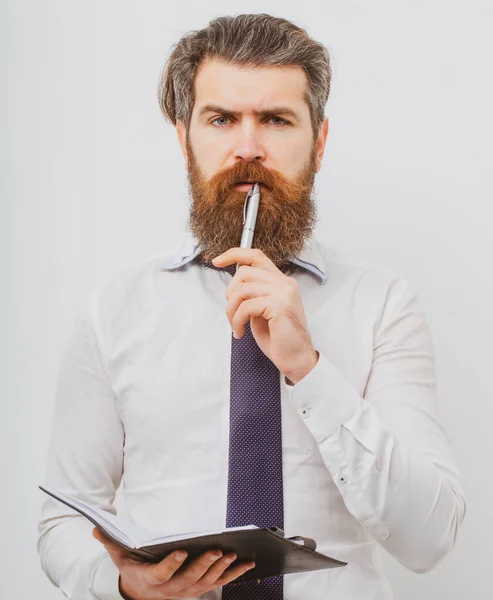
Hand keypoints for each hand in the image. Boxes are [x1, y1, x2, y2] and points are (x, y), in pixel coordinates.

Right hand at [92, 528, 254, 598]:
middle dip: (203, 565)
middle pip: (188, 580)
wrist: (139, 593)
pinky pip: (218, 584)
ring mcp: (186, 592)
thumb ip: (110, 541)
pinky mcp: (198, 590)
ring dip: (220, 570)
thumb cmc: (132, 568)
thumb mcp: (118, 556)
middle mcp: (170, 590)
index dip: (170, 564)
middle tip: (216, 550)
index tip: (180, 552)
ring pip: (205, 584)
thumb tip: (95, 528)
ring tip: (232, 554)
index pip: (161, 574)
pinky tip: (247, 564)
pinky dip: (233, 575)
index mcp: (150, 579)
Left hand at [212, 248, 318, 383]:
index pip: (256, 256)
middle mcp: (285, 283)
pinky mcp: (279, 306)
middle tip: (232, 313)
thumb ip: (253, 294)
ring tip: (236, 325)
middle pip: (244, 272)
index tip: (217, 261)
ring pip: (242, 289)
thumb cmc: (279, 339)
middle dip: (230, 293)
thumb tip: (233, 287)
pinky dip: (237, 321)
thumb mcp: (262, 310)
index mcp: (281, 282)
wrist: (297, 359)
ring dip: (231, 310)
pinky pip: (246, 307)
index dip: (234, 254)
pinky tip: (240, 332)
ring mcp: (284, 293)